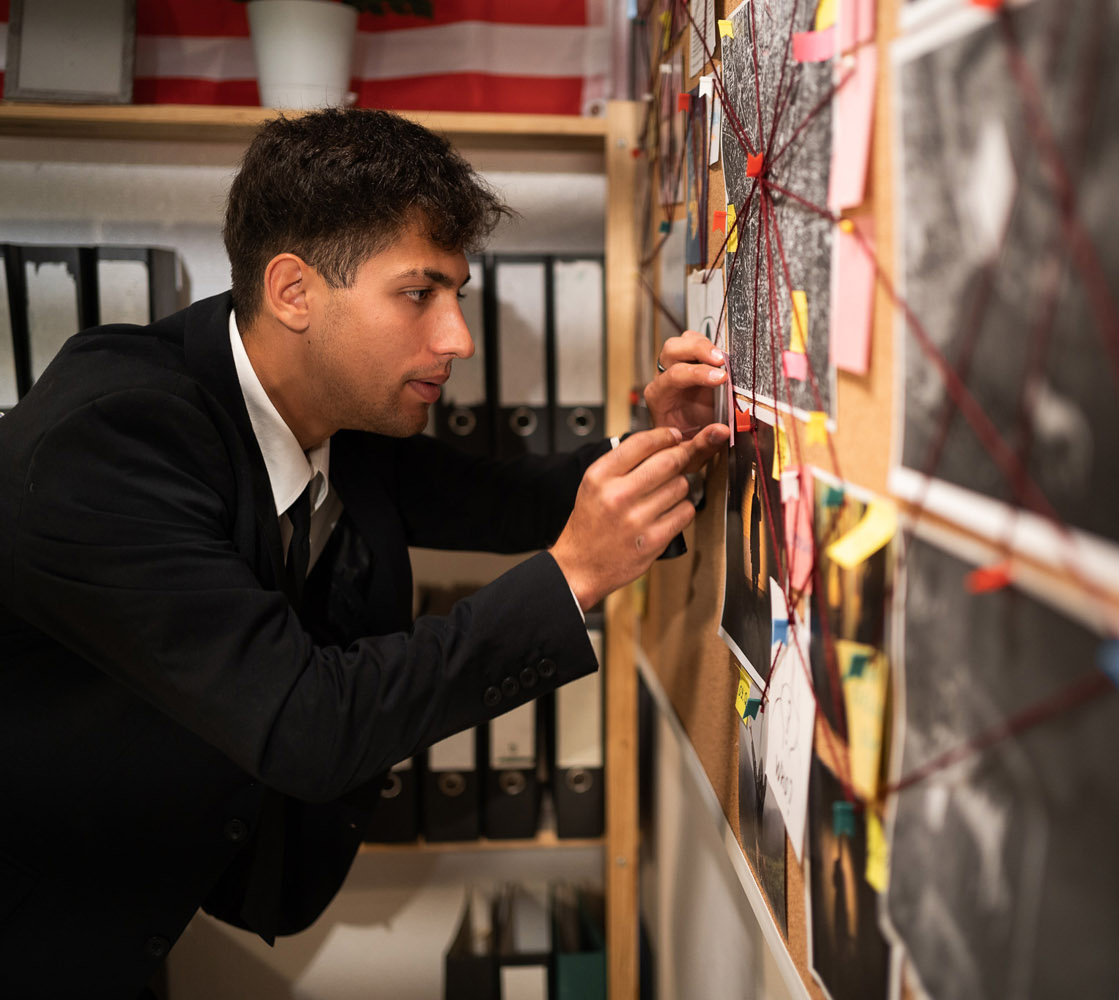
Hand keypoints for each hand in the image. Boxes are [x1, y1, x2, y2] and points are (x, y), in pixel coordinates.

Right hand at [550, 424, 729, 609]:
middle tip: (684, 457)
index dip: (665, 436)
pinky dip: (683, 509)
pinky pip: (685, 512)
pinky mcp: (653, 541)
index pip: (642, 443)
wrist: (580, 565)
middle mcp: (617, 496)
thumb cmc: (590, 524)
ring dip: (681, 486)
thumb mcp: (593, 484)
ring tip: (668, 492)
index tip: (673, 436)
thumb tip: (662, 443)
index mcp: (600, 476)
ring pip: (681, 486)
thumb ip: (622, 462)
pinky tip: (670, 512)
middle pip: (668, 462)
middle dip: (682, 456)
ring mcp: (636, 519)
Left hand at [643, 331, 727, 470]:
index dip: (698, 374)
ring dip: (705, 345)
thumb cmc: (681, 447)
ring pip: (685, 341)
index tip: (721, 378)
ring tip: (724, 358)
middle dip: (698, 350)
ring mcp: (678, 368)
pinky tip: (724, 359)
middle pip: (672, 349)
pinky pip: (698, 344)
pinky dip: (712, 346)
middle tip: (721, 360)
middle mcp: (665, 379)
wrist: (681, 445)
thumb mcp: (690, 454)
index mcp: (659, 397)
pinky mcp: (694, 364)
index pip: (674, 375)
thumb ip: (704, 443)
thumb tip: (722, 431)